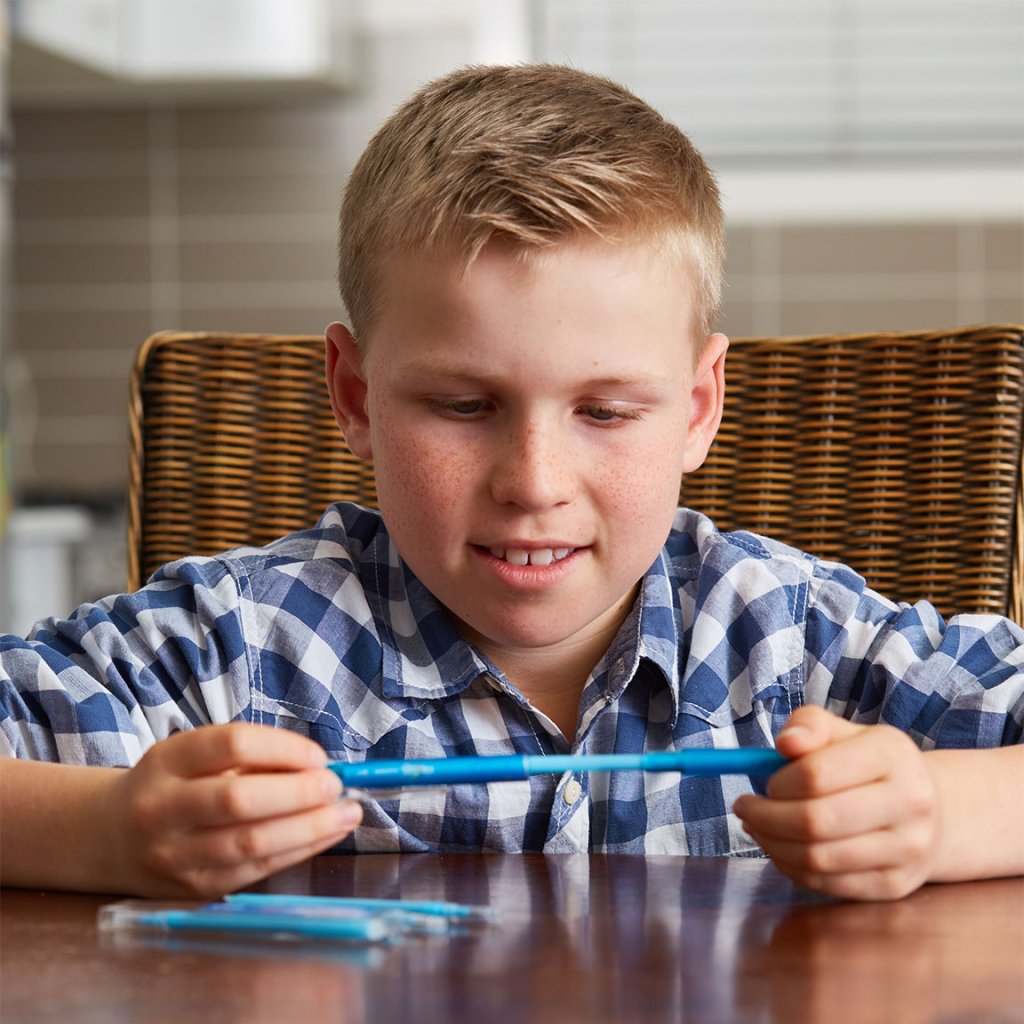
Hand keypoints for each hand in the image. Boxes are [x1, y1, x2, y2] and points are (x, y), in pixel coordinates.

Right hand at [107, 723, 361, 897]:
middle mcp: (164, 808)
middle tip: (336, 786)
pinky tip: (326, 835)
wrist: (113, 835)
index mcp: (168, 761)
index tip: (318, 756)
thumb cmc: (175, 784)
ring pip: (251, 843)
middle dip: (299, 793)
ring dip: (310, 828)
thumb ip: (250, 757)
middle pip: (239, 800)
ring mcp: (176, 854)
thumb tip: (319, 766)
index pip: (231, 744)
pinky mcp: (194, 887)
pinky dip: (299, 851)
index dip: (283, 749)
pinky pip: (256, 869)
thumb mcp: (195, 755)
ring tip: (348, 813)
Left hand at [732, 706, 940, 899]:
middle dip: (766, 817)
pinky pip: (829, 884)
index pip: (816, 774)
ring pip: (818, 858)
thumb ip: (809, 725)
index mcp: (892, 755)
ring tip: (757, 828)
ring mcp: (907, 849)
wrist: (927, 808)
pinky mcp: (896, 884)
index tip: (763, 783)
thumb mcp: (842, 731)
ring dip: (773, 845)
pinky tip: (782, 849)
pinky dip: (793, 868)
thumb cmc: (869, 764)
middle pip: (815, 821)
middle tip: (744, 809)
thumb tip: (786, 742)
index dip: (778, 783)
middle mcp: (910, 803)